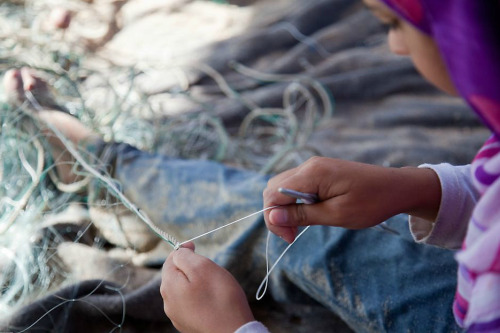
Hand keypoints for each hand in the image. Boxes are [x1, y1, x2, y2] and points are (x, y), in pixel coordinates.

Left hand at [160, 244, 253, 332]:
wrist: (232, 332)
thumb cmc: (220, 297)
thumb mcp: (203, 267)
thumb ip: (186, 256)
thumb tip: (178, 252)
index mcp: (169, 285)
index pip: (170, 259)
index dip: (183, 250)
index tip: (195, 246)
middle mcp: (168, 301)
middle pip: (176, 275)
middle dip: (189, 267)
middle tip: (209, 268)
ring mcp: (177, 315)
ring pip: (183, 289)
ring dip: (194, 283)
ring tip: (212, 285)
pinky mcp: (187, 324)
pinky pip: (190, 303)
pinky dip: (198, 297)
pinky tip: (211, 300)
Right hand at [263, 157, 440, 242]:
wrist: (397, 187)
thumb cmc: (372, 202)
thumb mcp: (337, 214)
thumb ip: (303, 215)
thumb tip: (272, 217)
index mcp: (311, 174)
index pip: (273, 193)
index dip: (274, 218)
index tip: (290, 238)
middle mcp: (308, 166)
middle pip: (274, 188)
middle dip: (276, 214)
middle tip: (293, 234)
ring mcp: (314, 167)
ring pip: (283, 187)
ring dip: (286, 208)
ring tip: (301, 226)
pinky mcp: (320, 171)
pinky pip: (297, 186)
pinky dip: (296, 202)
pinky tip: (310, 213)